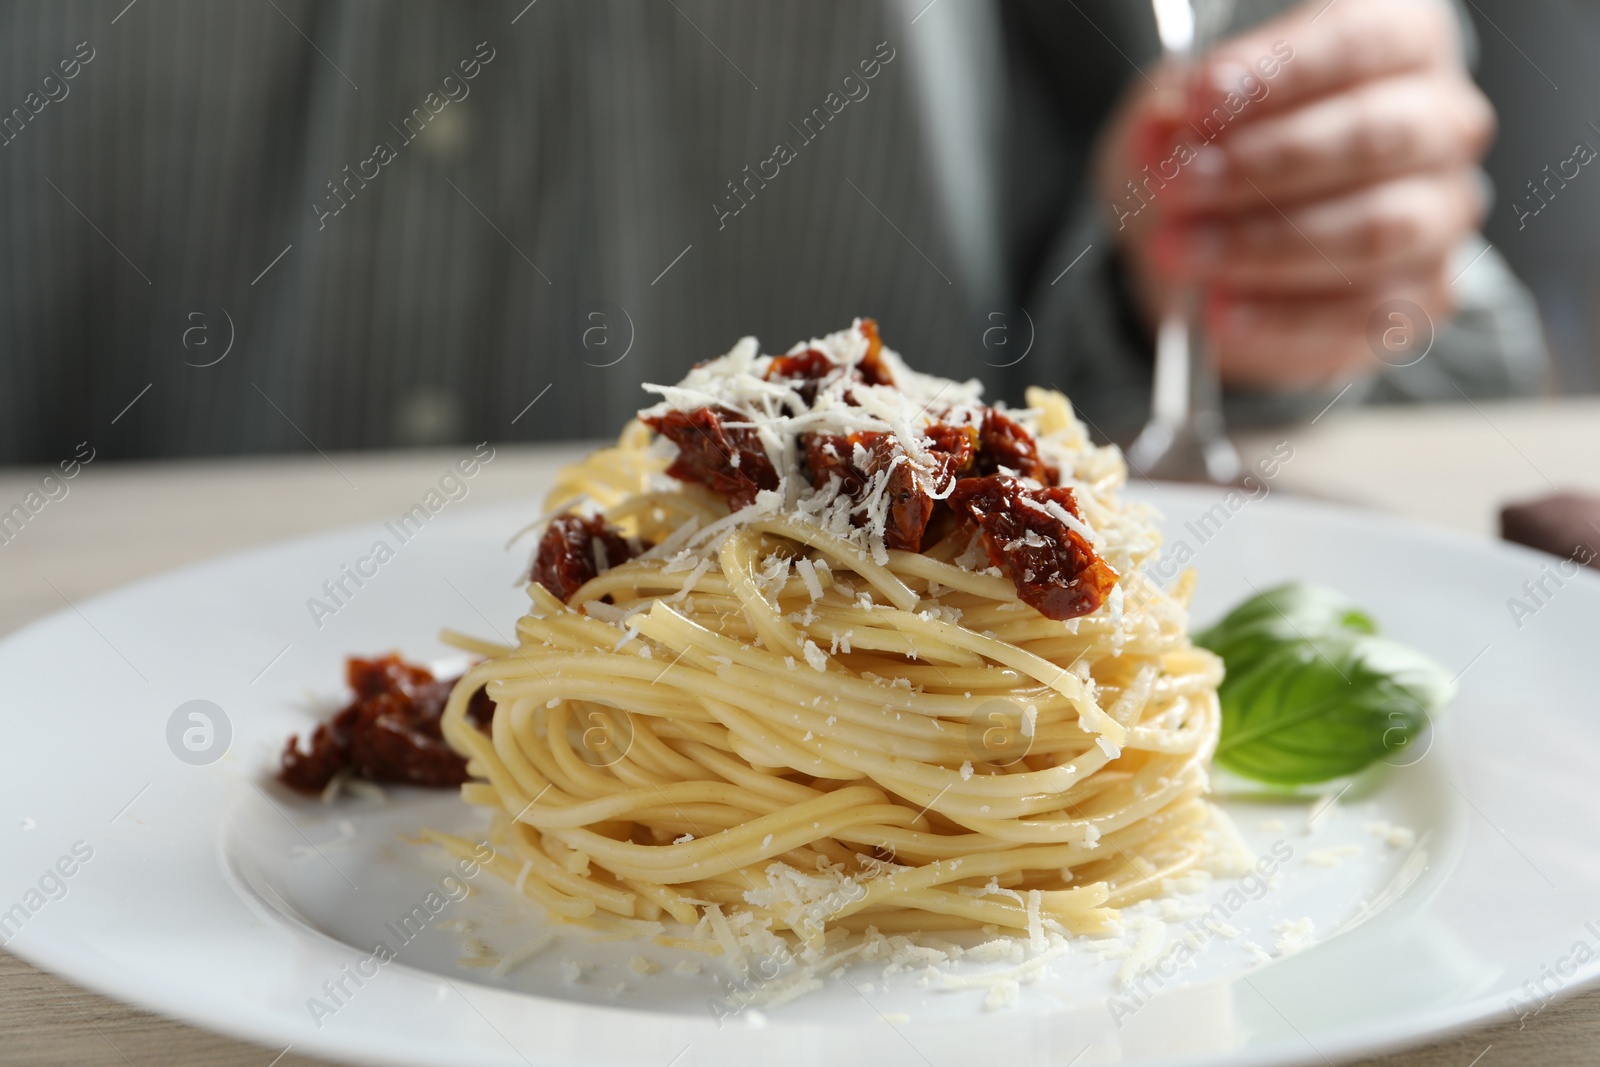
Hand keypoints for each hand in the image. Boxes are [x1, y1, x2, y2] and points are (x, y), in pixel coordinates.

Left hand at [1093, 0, 1494, 390]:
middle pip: (1371, 136)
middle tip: (1179, 185)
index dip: (1279, 72)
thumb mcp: (1187, 116)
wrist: (1236, 244)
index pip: (1359, 44)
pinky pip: (1363, 311)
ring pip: (1372, 230)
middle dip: (1261, 166)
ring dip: (1262, 245)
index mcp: (1403, 42)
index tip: (1202, 99)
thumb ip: (1179, 112)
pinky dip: (1282, 317)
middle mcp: (1442, 122)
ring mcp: (1442, 214)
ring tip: (1181, 251)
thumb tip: (1164, 130)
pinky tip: (1218, 312)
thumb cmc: (1228, 150)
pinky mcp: (1424, 295)